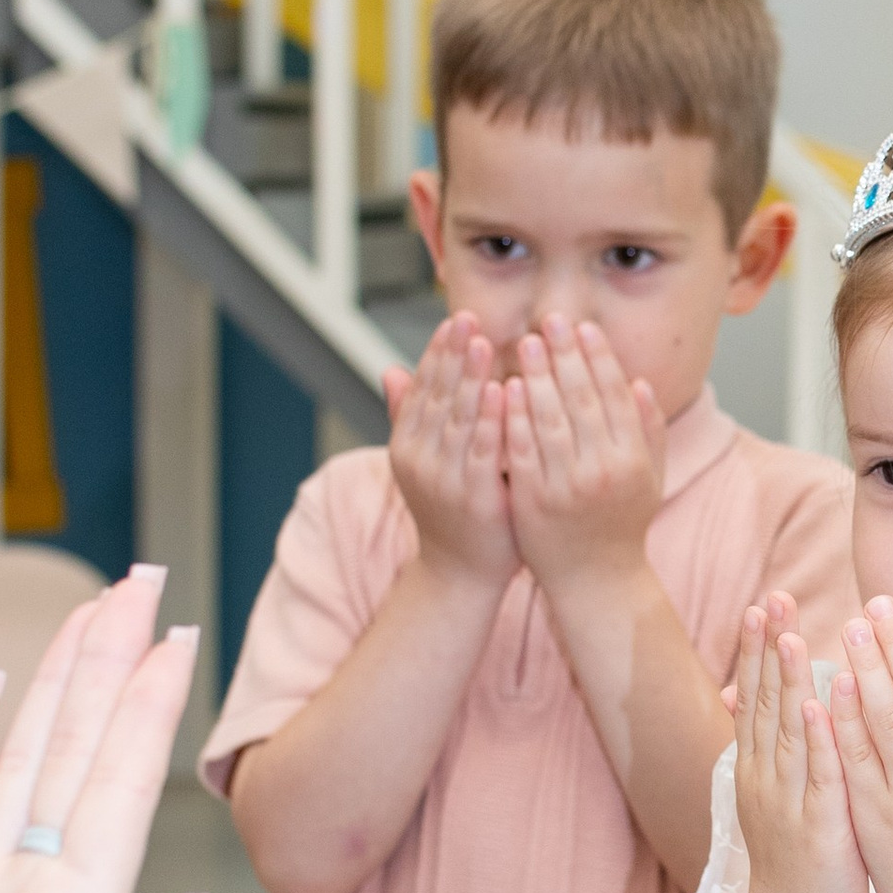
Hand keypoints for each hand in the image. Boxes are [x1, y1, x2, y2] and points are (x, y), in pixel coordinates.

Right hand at [386, 314, 513, 592]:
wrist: (460, 573)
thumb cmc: (454, 512)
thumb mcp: (427, 460)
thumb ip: (411, 416)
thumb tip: (390, 368)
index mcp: (407, 446)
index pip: (422, 389)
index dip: (438, 354)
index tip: (456, 321)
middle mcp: (418, 459)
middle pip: (437, 397)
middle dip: (453, 356)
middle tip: (470, 319)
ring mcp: (443, 480)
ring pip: (456, 419)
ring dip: (469, 378)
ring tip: (483, 344)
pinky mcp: (472, 498)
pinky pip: (481, 451)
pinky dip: (489, 419)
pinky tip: (502, 392)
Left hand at [501, 317, 665, 601]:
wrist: (596, 582)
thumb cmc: (622, 527)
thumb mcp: (650, 479)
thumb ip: (649, 430)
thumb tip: (640, 382)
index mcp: (634, 460)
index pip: (615, 396)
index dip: (599, 358)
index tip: (583, 328)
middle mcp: (605, 470)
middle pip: (583, 400)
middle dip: (565, 356)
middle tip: (550, 321)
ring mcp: (569, 486)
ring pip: (551, 419)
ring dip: (537, 377)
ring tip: (526, 343)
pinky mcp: (536, 500)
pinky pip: (524, 449)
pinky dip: (514, 416)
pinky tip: (505, 388)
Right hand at [728, 597, 868, 892]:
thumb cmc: (800, 862)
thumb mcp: (783, 799)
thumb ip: (781, 752)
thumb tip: (777, 707)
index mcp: (759, 771)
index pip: (757, 699)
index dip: (759, 652)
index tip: (764, 604)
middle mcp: (766, 780)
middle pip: (766, 703)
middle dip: (768, 649)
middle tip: (772, 598)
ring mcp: (788, 803)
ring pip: (786, 732)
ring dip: (787, 681)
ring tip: (789, 634)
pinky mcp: (816, 828)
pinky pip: (818, 777)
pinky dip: (815, 739)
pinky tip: (815, 704)